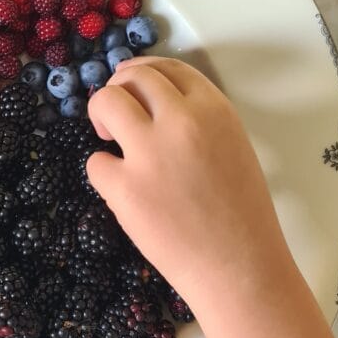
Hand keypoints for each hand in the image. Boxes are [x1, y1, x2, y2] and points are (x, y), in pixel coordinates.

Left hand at [86, 56, 291, 311]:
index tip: (131, 84)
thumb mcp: (233, 148)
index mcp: (214, 110)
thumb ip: (197, 121)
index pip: (167, 68)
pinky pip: (96, 164)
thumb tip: (150, 104)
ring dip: (100, 117)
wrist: (239, 268)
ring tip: (111, 142)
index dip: (142, 72)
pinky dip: (105, 175)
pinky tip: (124, 192)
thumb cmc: (241, 215)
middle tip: (115, 117)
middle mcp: (181, 122)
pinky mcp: (124, 188)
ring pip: (104, 103)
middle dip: (117, 90)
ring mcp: (149, 153)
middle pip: (131, 78)